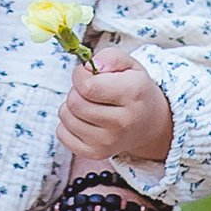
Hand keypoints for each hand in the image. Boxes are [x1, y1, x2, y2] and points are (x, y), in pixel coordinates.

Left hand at [57, 46, 175, 171]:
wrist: (148, 122)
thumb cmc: (134, 89)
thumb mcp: (129, 65)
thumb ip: (109, 57)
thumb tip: (91, 67)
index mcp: (132, 95)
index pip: (87, 86)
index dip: (80, 75)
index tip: (88, 74)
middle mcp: (123, 122)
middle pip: (74, 103)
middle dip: (76, 90)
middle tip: (90, 90)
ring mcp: (109, 142)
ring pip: (66, 117)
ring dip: (71, 106)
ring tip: (89, 104)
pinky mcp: (96, 153)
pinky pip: (62, 134)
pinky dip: (67, 124)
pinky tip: (85, 119)